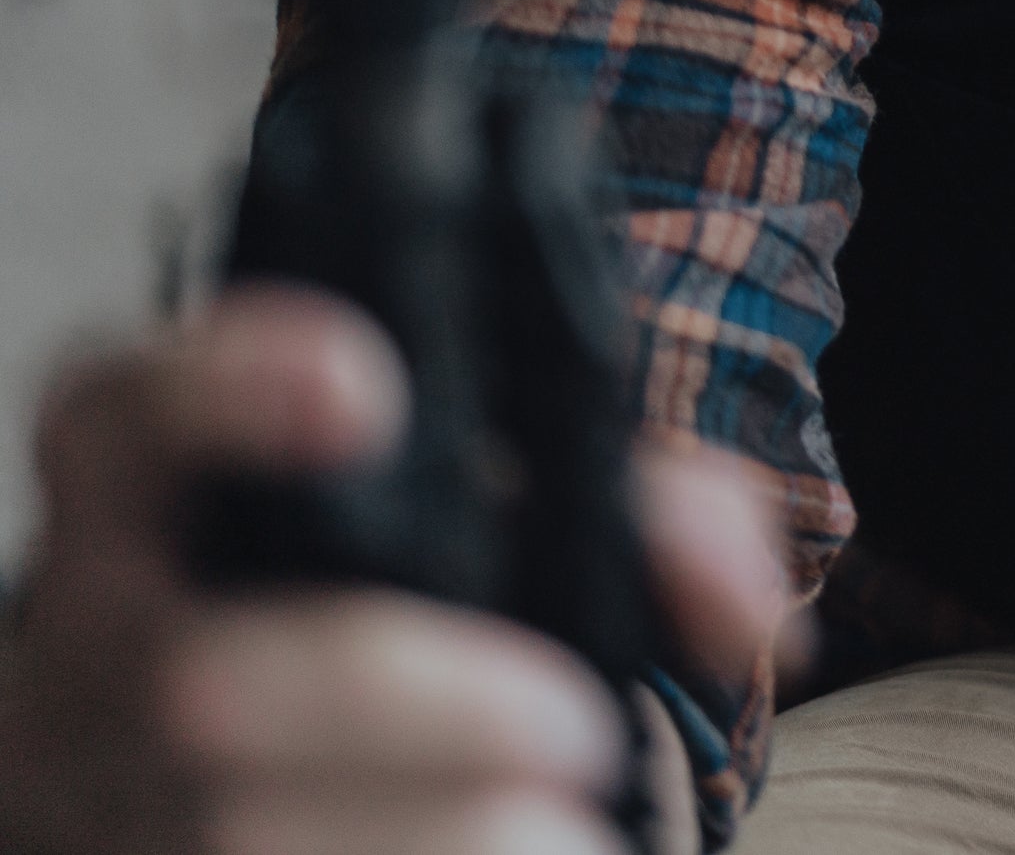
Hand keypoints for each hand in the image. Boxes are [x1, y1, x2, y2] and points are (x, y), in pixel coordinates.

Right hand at [0, 283, 795, 854]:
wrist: (216, 777)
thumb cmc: (379, 605)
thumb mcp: (486, 514)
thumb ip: (635, 503)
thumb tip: (738, 599)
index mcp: (149, 490)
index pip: (130, 408)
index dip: (228, 386)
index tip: (367, 386)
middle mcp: (95, 637)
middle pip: (207, 678)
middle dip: (423, 707)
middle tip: (575, 726)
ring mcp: (98, 788)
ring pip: (242, 831)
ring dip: (453, 838)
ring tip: (566, 826)